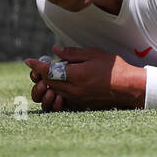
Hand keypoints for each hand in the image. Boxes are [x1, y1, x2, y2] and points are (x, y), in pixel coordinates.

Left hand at [24, 45, 146, 111]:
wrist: (128, 87)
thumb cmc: (114, 68)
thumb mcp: (94, 54)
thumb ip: (72, 53)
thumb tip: (55, 51)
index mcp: (75, 75)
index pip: (48, 71)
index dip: (36, 65)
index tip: (28, 60)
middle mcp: (73, 89)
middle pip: (48, 82)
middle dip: (42, 74)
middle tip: (42, 65)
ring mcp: (76, 99)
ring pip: (54, 91)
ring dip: (50, 83)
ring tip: (54, 74)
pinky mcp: (80, 105)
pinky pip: (63, 98)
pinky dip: (59, 91)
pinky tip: (64, 84)